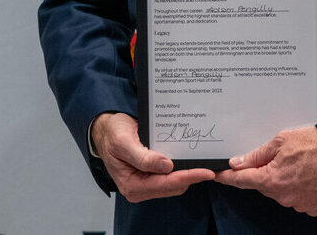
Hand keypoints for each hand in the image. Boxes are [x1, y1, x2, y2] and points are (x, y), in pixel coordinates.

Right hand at [91, 112, 214, 201]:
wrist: (106, 128)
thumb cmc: (112, 134)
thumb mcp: (123, 142)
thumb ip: (143, 156)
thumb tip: (166, 166)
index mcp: (132, 184)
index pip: (165, 184)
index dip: (188, 177)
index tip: (206, 171)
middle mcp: (140, 187)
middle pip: (172, 186)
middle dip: (191, 176)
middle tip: (211, 165)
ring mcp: (146, 182)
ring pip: (174, 182)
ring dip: (188, 173)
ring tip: (204, 162)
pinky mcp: (151, 174)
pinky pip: (170, 175)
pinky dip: (181, 168)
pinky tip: (190, 159)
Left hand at [214, 126, 316, 216]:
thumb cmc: (316, 144)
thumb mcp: (282, 140)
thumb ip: (258, 155)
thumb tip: (237, 163)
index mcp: (272, 179)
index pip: (242, 180)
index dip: (228, 178)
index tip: (218, 176)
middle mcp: (283, 197)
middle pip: (263, 185)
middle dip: (265, 172)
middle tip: (279, 155)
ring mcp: (298, 205)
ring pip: (280, 192)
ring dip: (283, 180)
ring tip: (299, 162)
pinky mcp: (312, 208)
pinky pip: (297, 198)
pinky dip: (298, 187)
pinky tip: (308, 173)